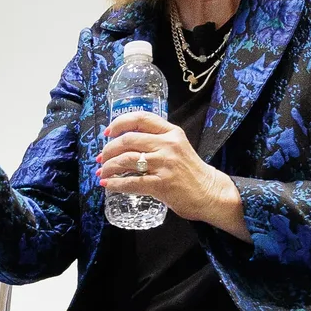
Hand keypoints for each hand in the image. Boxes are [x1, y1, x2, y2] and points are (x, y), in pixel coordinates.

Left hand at [95, 113, 246, 235]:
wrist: (209, 192)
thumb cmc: (190, 171)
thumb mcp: (177, 146)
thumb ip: (156, 140)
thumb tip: (124, 141)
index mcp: (171, 132)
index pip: (140, 118)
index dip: (119, 123)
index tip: (107, 133)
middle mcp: (168, 145)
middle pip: (127, 140)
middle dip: (108, 150)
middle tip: (101, 159)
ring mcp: (164, 164)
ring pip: (125, 160)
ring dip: (108, 166)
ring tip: (102, 172)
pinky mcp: (161, 184)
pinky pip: (130, 182)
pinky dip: (115, 184)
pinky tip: (108, 185)